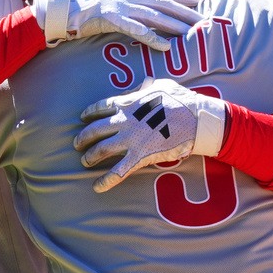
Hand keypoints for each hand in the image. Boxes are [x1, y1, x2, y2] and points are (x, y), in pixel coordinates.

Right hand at [33, 0, 202, 50]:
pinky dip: (152, 37)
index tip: (200, 1)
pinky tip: (165, 46)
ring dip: (175, 24)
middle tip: (205, 20)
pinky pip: (135, 29)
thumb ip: (130, 2)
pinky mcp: (109, 18)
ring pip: (154, 15)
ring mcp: (119, 6)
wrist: (61, 7)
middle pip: (164, 2)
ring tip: (192, 33)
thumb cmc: (86, 6)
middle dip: (186, 11)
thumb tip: (148, 7)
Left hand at [75, 78, 226, 191]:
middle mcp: (123, 121)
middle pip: (95, 130)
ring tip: (85, 161)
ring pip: (101, 150)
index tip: (83, 117)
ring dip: (90, 156)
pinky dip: (105, 181)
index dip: (89, 112)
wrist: (195, 119)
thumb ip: (145, 87)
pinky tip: (97, 186)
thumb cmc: (181, 100)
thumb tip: (140, 85)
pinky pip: (118, 171)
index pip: (100, 107)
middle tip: (77, 143)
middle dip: (83, 137)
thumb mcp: (161, 85)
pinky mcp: (139, 156)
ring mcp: (130, 139)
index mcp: (127, 103)